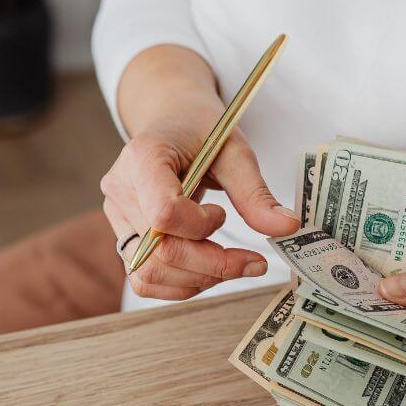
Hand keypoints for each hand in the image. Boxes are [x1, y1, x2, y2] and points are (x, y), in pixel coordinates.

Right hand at [101, 125, 299, 299]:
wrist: (172, 121)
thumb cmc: (200, 131)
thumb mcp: (233, 150)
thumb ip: (255, 193)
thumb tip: (288, 228)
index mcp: (142, 158)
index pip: (163, 213)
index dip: (200, 227)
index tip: (222, 214)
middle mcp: (120, 189)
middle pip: (158, 251)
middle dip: (212, 266)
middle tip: (251, 261)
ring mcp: (117, 215)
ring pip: (149, 273)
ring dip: (198, 279)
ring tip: (229, 263)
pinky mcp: (122, 235)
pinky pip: (144, 278)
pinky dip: (181, 283)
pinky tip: (207, 268)